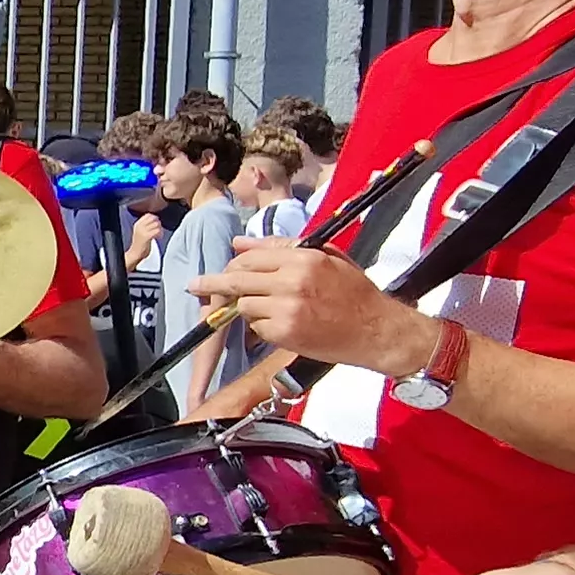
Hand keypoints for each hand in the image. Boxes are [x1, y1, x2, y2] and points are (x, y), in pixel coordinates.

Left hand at [193, 238, 440, 376]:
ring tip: (267, 309)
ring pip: (244, 304)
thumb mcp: (325, 257)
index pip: (250, 257)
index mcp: (302, 258)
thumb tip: (239, 242)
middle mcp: (291, 281)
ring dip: (247, 307)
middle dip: (213, 284)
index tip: (218, 270)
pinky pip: (257, 327)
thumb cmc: (354, 293)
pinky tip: (283, 325)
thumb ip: (280, 248)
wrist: (378, 330)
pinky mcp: (285, 333)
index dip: (232, 264)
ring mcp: (286, 308)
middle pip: (237, 279)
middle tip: (196, 286)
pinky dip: (262, 327)